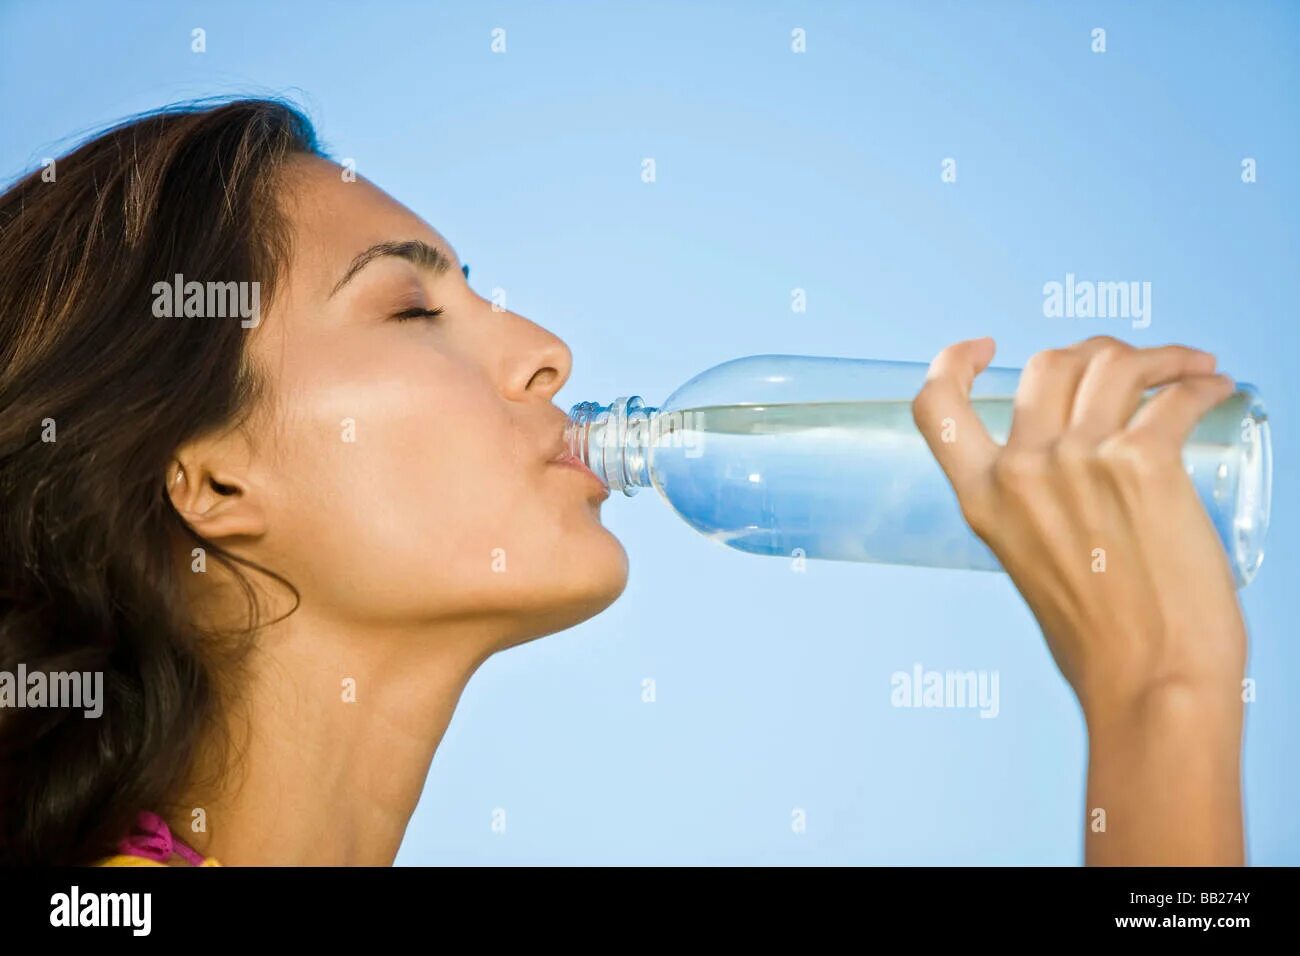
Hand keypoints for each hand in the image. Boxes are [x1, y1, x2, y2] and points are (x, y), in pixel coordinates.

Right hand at [912, 335, 1247, 863]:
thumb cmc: (1102, 646)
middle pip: (1047, 364)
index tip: (987, 345)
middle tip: (1134, 367)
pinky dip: (1202, 384)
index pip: (936, 406)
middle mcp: (1021, 469)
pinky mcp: (1143, 464)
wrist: (1150, 685)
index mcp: (982, 499)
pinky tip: (1217, 390)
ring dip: (1158, 355)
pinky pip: (1176, 396)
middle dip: (1094, 352)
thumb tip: (1076, 478)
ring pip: (1111, 362)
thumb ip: (1033, 513)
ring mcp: (1079, 461)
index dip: (954, 359)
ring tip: (1190, 369)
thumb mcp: (1030, 567)